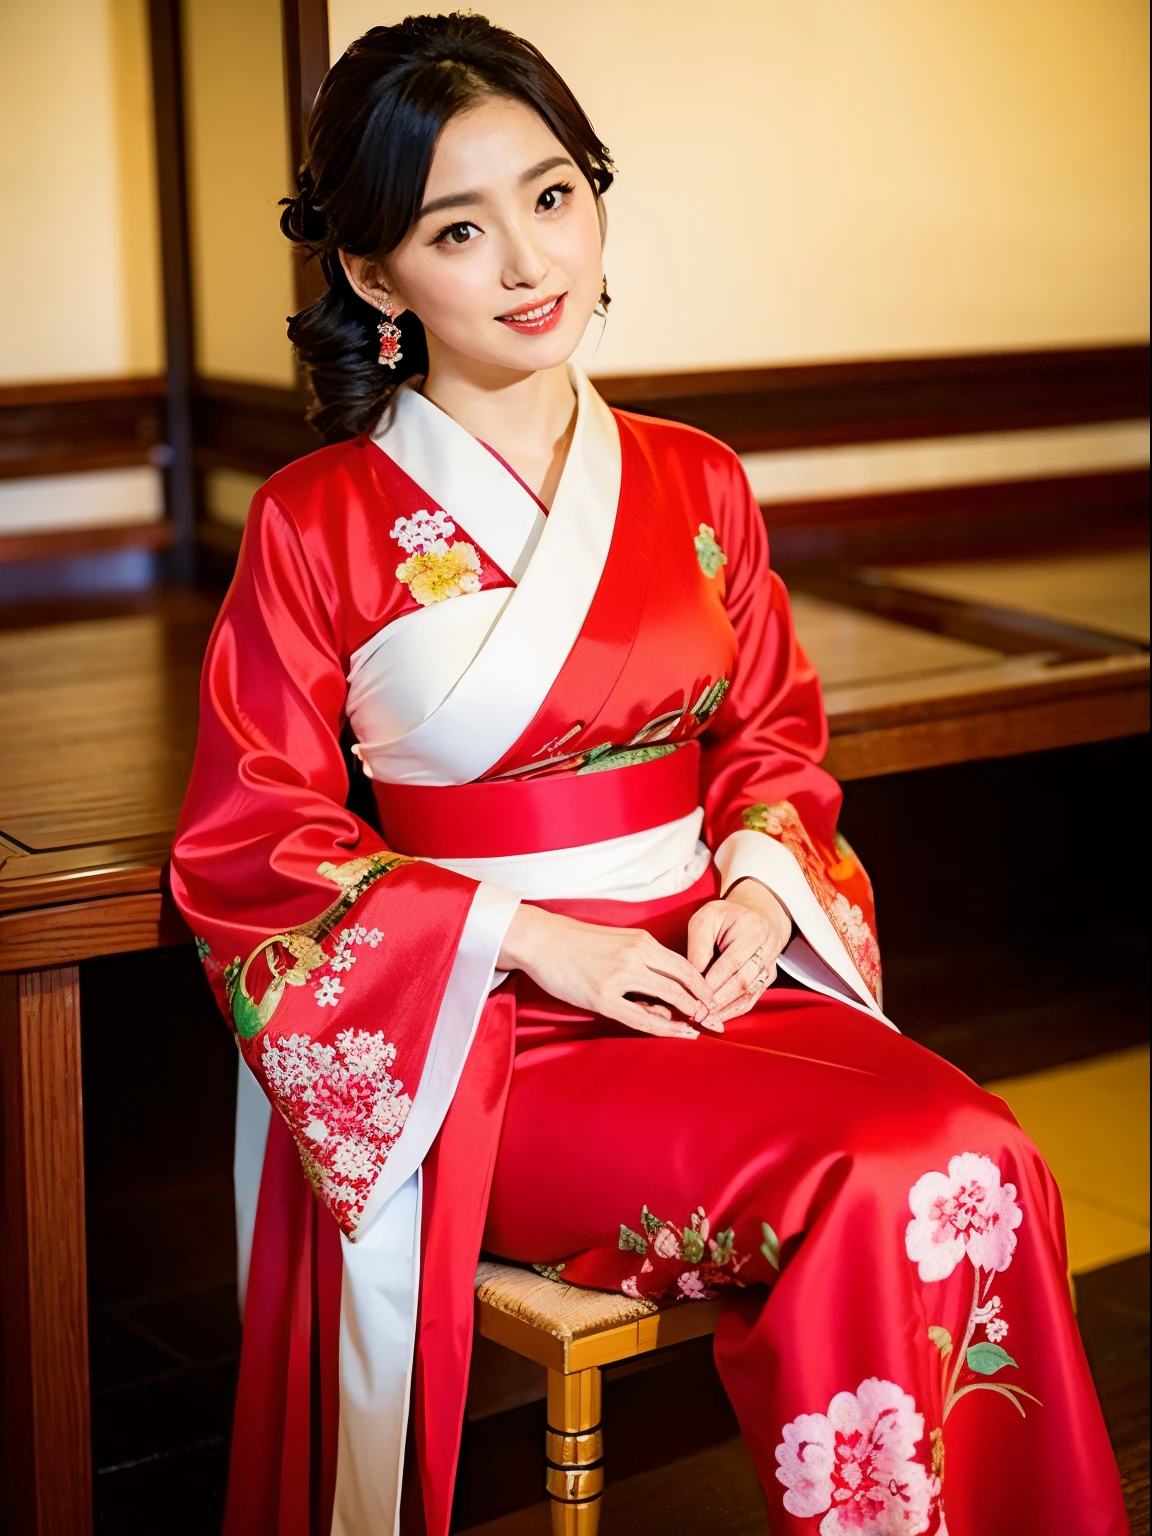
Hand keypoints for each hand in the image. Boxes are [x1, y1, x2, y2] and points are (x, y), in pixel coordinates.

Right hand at [498, 905, 723, 1038]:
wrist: (541, 939)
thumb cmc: (575, 943)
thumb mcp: (616, 942)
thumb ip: (641, 962)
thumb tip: (660, 993)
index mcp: (642, 940)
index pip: (685, 965)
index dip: (704, 985)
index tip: (714, 1001)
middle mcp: (637, 955)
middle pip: (686, 981)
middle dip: (706, 1003)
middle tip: (718, 1019)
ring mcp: (621, 976)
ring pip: (671, 997)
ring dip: (692, 1014)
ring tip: (702, 1028)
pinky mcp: (603, 996)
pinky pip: (642, 1017)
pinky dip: (666, 1028)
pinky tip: (679, 1033)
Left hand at [687, 879, 791, 1021]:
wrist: (758, 914)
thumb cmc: (726, 916)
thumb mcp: (707, 918)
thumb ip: (699, 945)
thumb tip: (693, 977)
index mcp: (752, 929)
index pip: (730, 962)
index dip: (712, 983)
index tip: (693, 997)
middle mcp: (767, 948)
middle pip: (742, 982)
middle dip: (718, 1001)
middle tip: (697, 1014)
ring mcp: (771, 965)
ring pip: (748, 994)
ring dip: (726, 1009)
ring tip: (705, 1020)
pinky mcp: (769, 977)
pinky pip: (753, 998)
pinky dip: (735, 1011)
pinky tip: (718, 1018)